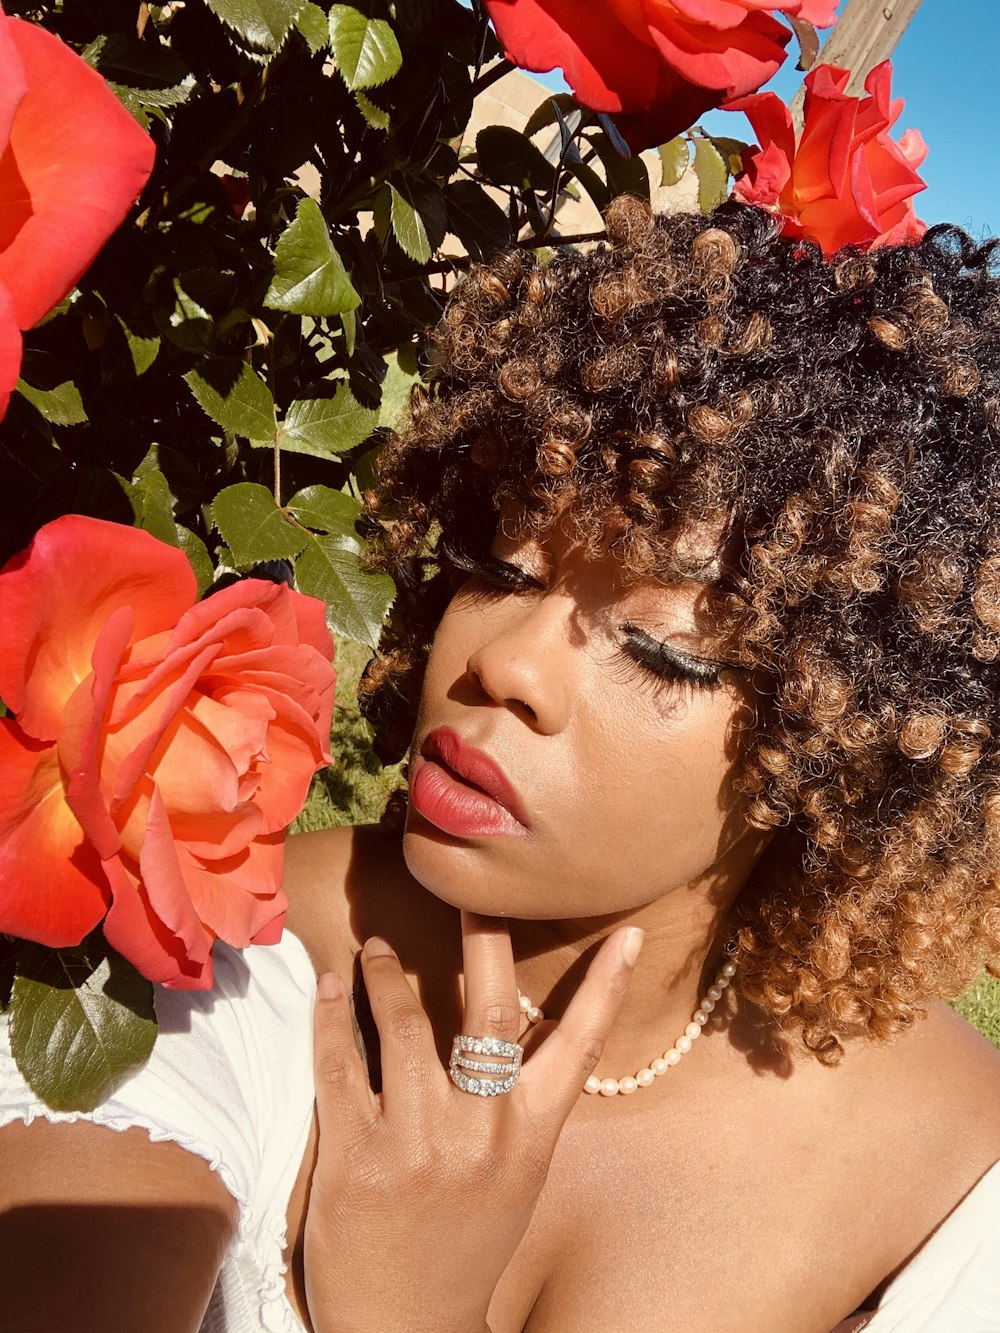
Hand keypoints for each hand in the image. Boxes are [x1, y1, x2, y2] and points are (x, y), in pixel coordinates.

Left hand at [303, 913, 641, 1332]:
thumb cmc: (464, 1244)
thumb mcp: (514, 1178)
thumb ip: (520, 1104)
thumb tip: (529, 1022)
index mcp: (531, 1139)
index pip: (580, 1047)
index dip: (607, 987)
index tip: (629, 934)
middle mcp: (483, 1135)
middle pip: (492, 1011)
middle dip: (484, 939)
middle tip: (468, 891)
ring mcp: (419, 1145)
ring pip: (406, 1024)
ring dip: (386, 973)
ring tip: (375, 950)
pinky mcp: (355, 1157)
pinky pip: (341, 1064)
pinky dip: (333, 1014)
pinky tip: (330, 986)